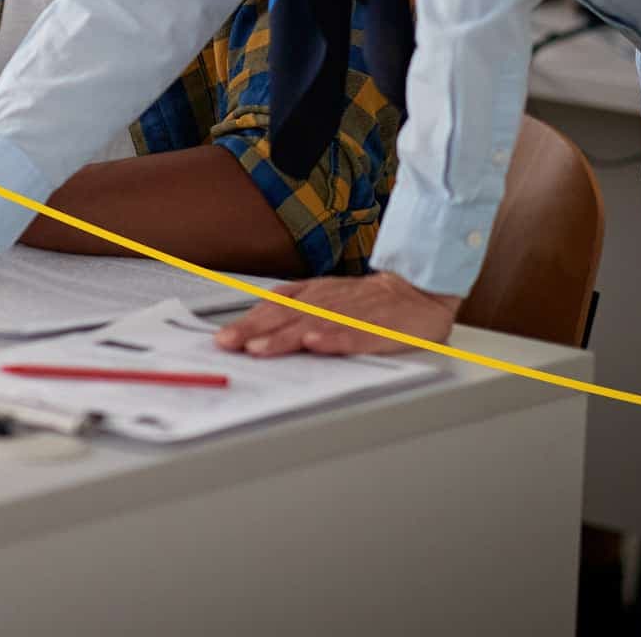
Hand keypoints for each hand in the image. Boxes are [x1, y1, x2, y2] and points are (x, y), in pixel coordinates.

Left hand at [212, 271, 461, 356]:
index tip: (223, 339)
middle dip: (254, 331)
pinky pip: (353, 334)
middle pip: (286, 316)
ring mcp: (351, 314)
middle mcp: (327, 302)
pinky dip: (334, 339)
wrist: (418, 291)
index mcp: (314, 295)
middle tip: (230, 345)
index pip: (274, 307)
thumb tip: (254, 329)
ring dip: (284, 338)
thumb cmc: (367, 300)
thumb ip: (294, 309)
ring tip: (260, 349)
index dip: (248, 322)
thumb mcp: (326, 296)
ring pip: (313, 325)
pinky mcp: (377, 328)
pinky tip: (316, 345)